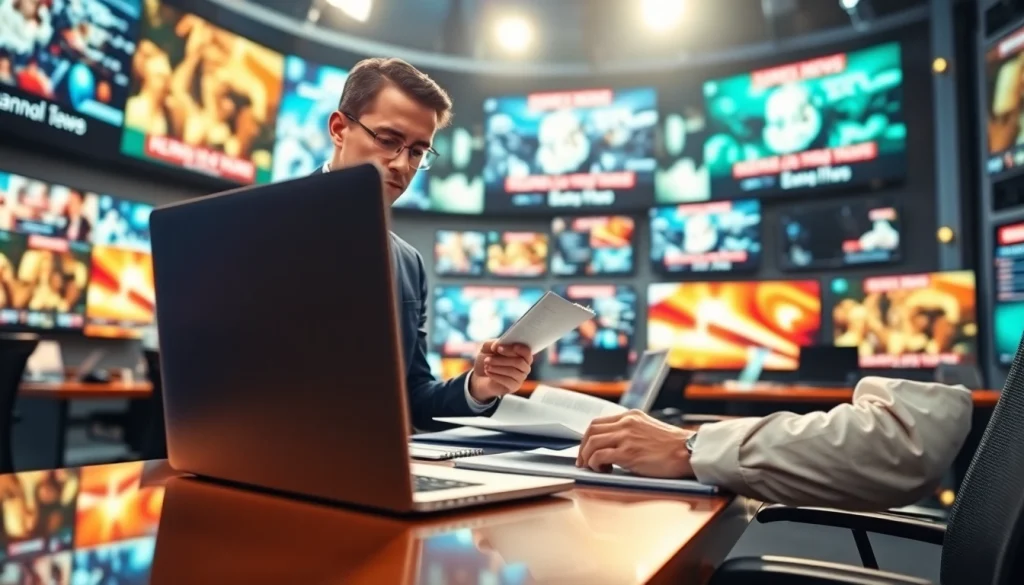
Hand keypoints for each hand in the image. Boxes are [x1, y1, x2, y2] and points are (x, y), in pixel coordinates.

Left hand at [470, 341, 532, 401]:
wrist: (480, 375)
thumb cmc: (488, 358)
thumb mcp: (487, 347)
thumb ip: (494, 343)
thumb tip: (498, 345)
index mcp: (522, 354)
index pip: (526, 352)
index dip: (514, 349)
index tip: (500, 348)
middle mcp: (525, 366)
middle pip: (519, 362)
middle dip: (502, 360)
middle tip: (488, 359)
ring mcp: (520, 377)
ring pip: (513, 371)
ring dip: (497, 367)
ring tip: (486, 365)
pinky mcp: (514, 387)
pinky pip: (508, 381)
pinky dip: (496, 376)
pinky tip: (488, 372)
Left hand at [576, 410, 694, 478]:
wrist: (689, 451)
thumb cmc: (674, 446)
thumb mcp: (649, 430)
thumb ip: (632, 432)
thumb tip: (615, 446)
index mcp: (631, 416)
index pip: (599, 423)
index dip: (588, 438)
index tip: (586, 449)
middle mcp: (626, 423)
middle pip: (591, 431)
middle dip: (583, 448)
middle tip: (583, 461)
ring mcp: (626, 437)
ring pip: (592, 443)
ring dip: (587, 458)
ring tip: (592, 469)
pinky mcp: (628, 453)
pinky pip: (600, 456)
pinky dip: (595, 464)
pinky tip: (603, 471)